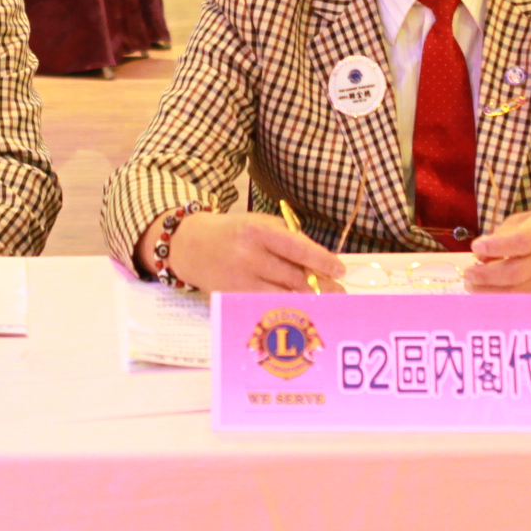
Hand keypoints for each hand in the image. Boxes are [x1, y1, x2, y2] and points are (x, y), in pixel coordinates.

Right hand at [145, 210, 343, 294]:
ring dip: (308, 300)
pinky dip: (286, 306)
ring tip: (324, 300)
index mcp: (257, 231)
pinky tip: (299, 307)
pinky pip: (267, 305)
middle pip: (294, 276)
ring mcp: (240, 281)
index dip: (322, 261)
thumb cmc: (232, 232)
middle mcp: (248, 257)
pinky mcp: (234, 298)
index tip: (339, 269)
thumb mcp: (259, 223)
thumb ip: (287, 239)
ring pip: (284, 296)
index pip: (298, 248)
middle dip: (321, 285)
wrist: (191, 246)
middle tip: (339, 291)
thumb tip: (319, 263)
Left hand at [463, 208, 530, 292]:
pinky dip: (509, 302)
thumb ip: (506, 233)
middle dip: (488, 276)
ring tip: (474, 288)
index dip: (496, 247)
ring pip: (523, 293)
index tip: (476, 248)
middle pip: (518, 272)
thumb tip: (481, 254)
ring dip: (493, 293)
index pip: (521, 241)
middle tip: (469, 275)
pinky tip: (492, 297)